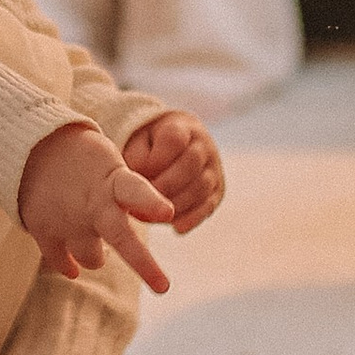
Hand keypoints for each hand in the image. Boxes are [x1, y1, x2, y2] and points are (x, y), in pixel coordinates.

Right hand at [19, 118, 177, 293]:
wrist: (31, 149)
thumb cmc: (84, 158)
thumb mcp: (113, 165)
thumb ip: (135, 192)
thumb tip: (165, 216)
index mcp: (112, 181)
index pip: (136, 191)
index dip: (152, 202)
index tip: (168, 213)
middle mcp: (92, 204)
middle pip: (120, 238)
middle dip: (144, 264)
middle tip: (163, 288)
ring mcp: (67, 221)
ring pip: (92, 259)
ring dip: (97, 256)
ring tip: (97, 246)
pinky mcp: (43, 231)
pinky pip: (61, 262)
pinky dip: (68, 266)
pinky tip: (73, 268)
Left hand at [122, 108, 224, 231]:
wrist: (174, 150)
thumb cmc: (149, 148)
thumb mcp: (139, 143)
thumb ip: (136, 157)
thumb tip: (138, 180)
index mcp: (181, 127)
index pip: (174, 138)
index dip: (156, 159)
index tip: (138, 176)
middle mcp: (203, 145)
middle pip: (191, 163)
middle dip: (166, 186)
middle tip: (144, 202)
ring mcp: (214, 168)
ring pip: (201, 186)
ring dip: (177, 204)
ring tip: (154, 217)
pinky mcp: (218, 191)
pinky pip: (209, 205)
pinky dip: (193, 218)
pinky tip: (177, 228)